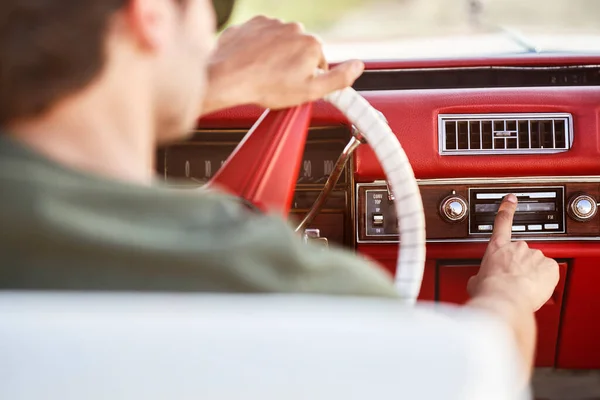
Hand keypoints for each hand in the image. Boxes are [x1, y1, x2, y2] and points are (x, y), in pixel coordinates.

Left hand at [201, 16, 364, 113]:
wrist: (227, 77)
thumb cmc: (265, 87)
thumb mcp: (309, 92)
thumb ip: (338, 79)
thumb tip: (358, 66)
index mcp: (312, 44)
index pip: (319, 62)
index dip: (308, 78)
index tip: (298, 85)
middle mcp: (294, 29)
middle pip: (300, 50)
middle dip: (293, 65)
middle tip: (280, 82)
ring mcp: (272, 24)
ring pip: (281, 42)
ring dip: (276, 56)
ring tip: (264, 74)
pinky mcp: (252, 23)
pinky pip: (261, 36)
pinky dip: (259, 48)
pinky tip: (253, 62)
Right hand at [468, 194, 559, 311]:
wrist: (505, 299)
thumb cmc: (490, 291)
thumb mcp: (475, 281)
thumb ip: (480, 275)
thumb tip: (479, 280)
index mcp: (497, 247)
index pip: (502, 222)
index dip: (507, 208)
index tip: (511, 199)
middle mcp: (517, 247)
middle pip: (521, 251)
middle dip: (519, 264)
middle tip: (514, 280)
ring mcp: (534, 255)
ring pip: (536, 263)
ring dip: (532, 273)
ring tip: (524, 288)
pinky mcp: (550, 266)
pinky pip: (550, 271)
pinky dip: (545, 279)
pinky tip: (536, 288)